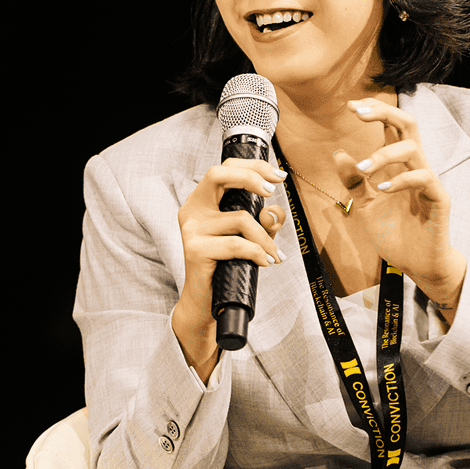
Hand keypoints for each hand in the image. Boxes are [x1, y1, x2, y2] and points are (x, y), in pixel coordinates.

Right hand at [172, 158, 286, 376]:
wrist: (206, 302)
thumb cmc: (228, 264)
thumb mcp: (252, 237)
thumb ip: (266, 221)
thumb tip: (272, 212)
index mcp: (202, 201)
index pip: (225, 168)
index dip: (253, 166)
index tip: (278, 176)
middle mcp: (192, 209)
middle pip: (218, 174)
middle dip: (250, 176)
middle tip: (272, 192)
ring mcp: (191, 229)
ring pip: (240, 219)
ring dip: (265, 237)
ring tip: (274, 254)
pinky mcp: (195, 250)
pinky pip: (236, 244)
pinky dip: (257, 252)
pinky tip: (265, 262)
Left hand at [332, 99, 466, 310]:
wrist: (417, 265)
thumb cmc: (396, 234)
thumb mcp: (366, 206)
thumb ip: (354, 181)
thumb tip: (338, 153)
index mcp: (399, 166)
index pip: (391, 127)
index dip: (375, 111)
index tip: (350, 106)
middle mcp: (416, 167)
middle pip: (408, 125)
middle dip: (384, 113)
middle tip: (358, 113)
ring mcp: (429, 182)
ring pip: (413, 149)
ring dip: (384, 154)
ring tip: (363, 169)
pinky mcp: (439, 199)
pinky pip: (424, 178)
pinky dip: (401, 180)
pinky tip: (382, 190)